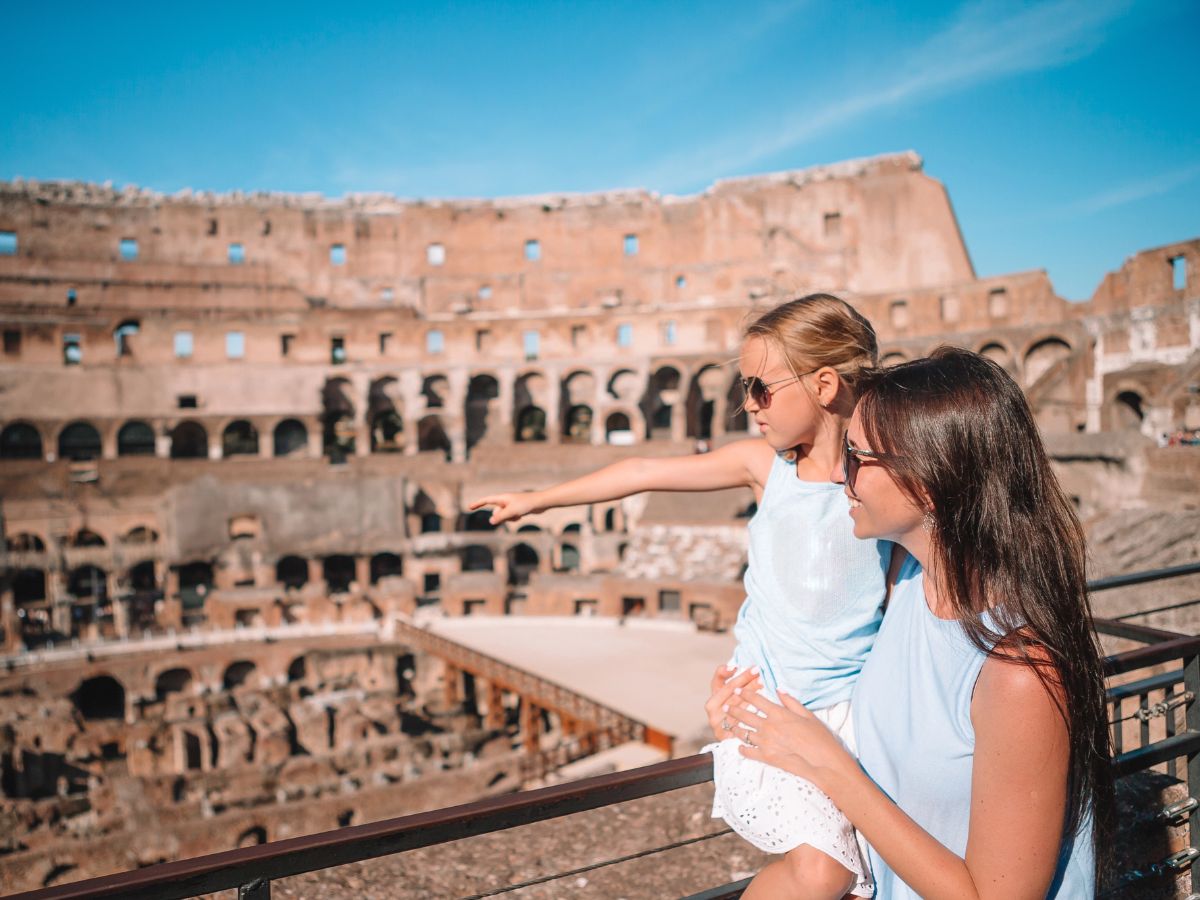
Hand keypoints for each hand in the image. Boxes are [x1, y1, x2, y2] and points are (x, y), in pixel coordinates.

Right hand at [468, 492, 544, 524]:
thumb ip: (500, 517)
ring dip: (508, 519)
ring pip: (503, 516)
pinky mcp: (516, 509)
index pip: (486, 500)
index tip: (469, 507)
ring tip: (518, 514)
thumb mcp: (511, 512)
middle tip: (513, 514)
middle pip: (496, 512)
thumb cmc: (526, 504)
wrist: (540, 502)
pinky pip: (510, 517)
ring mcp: (510, 505)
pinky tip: (521, 515)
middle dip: (501, 517)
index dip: (477, 504)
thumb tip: (491, 521)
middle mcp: (505, 500)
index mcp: (502, 498)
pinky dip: (514, 518)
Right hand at [704, 665, 760, 741]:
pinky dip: (746, 715)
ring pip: (734, 703)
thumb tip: (750, 669)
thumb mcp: (738, 698)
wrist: (734, 742)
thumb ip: (742, 684)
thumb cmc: (739, 715)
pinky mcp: (722, 735)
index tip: (736, 666)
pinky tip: (758, 707)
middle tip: (757, 669)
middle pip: (728, 690)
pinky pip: (734, 723)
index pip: (717, 681)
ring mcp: (716, 721)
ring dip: (748, 692)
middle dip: (743, 678)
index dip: (724, 672)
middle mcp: (712, 707)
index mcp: (714, 697)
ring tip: (762, 682)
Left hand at [724, 689, 856, 790]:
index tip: (737, 690)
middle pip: (745, 715)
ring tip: (729, 725)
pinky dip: (742, 749)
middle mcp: (769, 726)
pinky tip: (740, 747)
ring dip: (734, 728)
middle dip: (734, 709)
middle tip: (726, 706)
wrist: (823, 763)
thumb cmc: (820, 738)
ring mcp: (765, 742)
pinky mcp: (766, 757)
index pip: (756, 700)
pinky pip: (747, 752)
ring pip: (743, 733)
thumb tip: (779, 690)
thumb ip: (791, 702)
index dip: (745, 694)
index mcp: (779, 713)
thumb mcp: (808, 715)